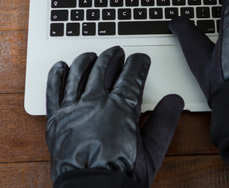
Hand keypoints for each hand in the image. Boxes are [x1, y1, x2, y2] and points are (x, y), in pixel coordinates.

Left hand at [45, 46, 183, 187]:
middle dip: (113, 56)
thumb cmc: (120, 175)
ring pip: (79, 73)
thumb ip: (164, 122)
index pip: (132, 74)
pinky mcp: (56, 119)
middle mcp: (96, 102)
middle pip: (104, 68)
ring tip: (92, 55)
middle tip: (117, 53)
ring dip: (87, 60)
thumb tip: (175, 101)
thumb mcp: (152, 152)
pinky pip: (54, 90)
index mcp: (121, 107)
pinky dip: (57, 75)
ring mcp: (74, 108)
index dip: (138, 63)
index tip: (140, 59)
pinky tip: (61, 67)